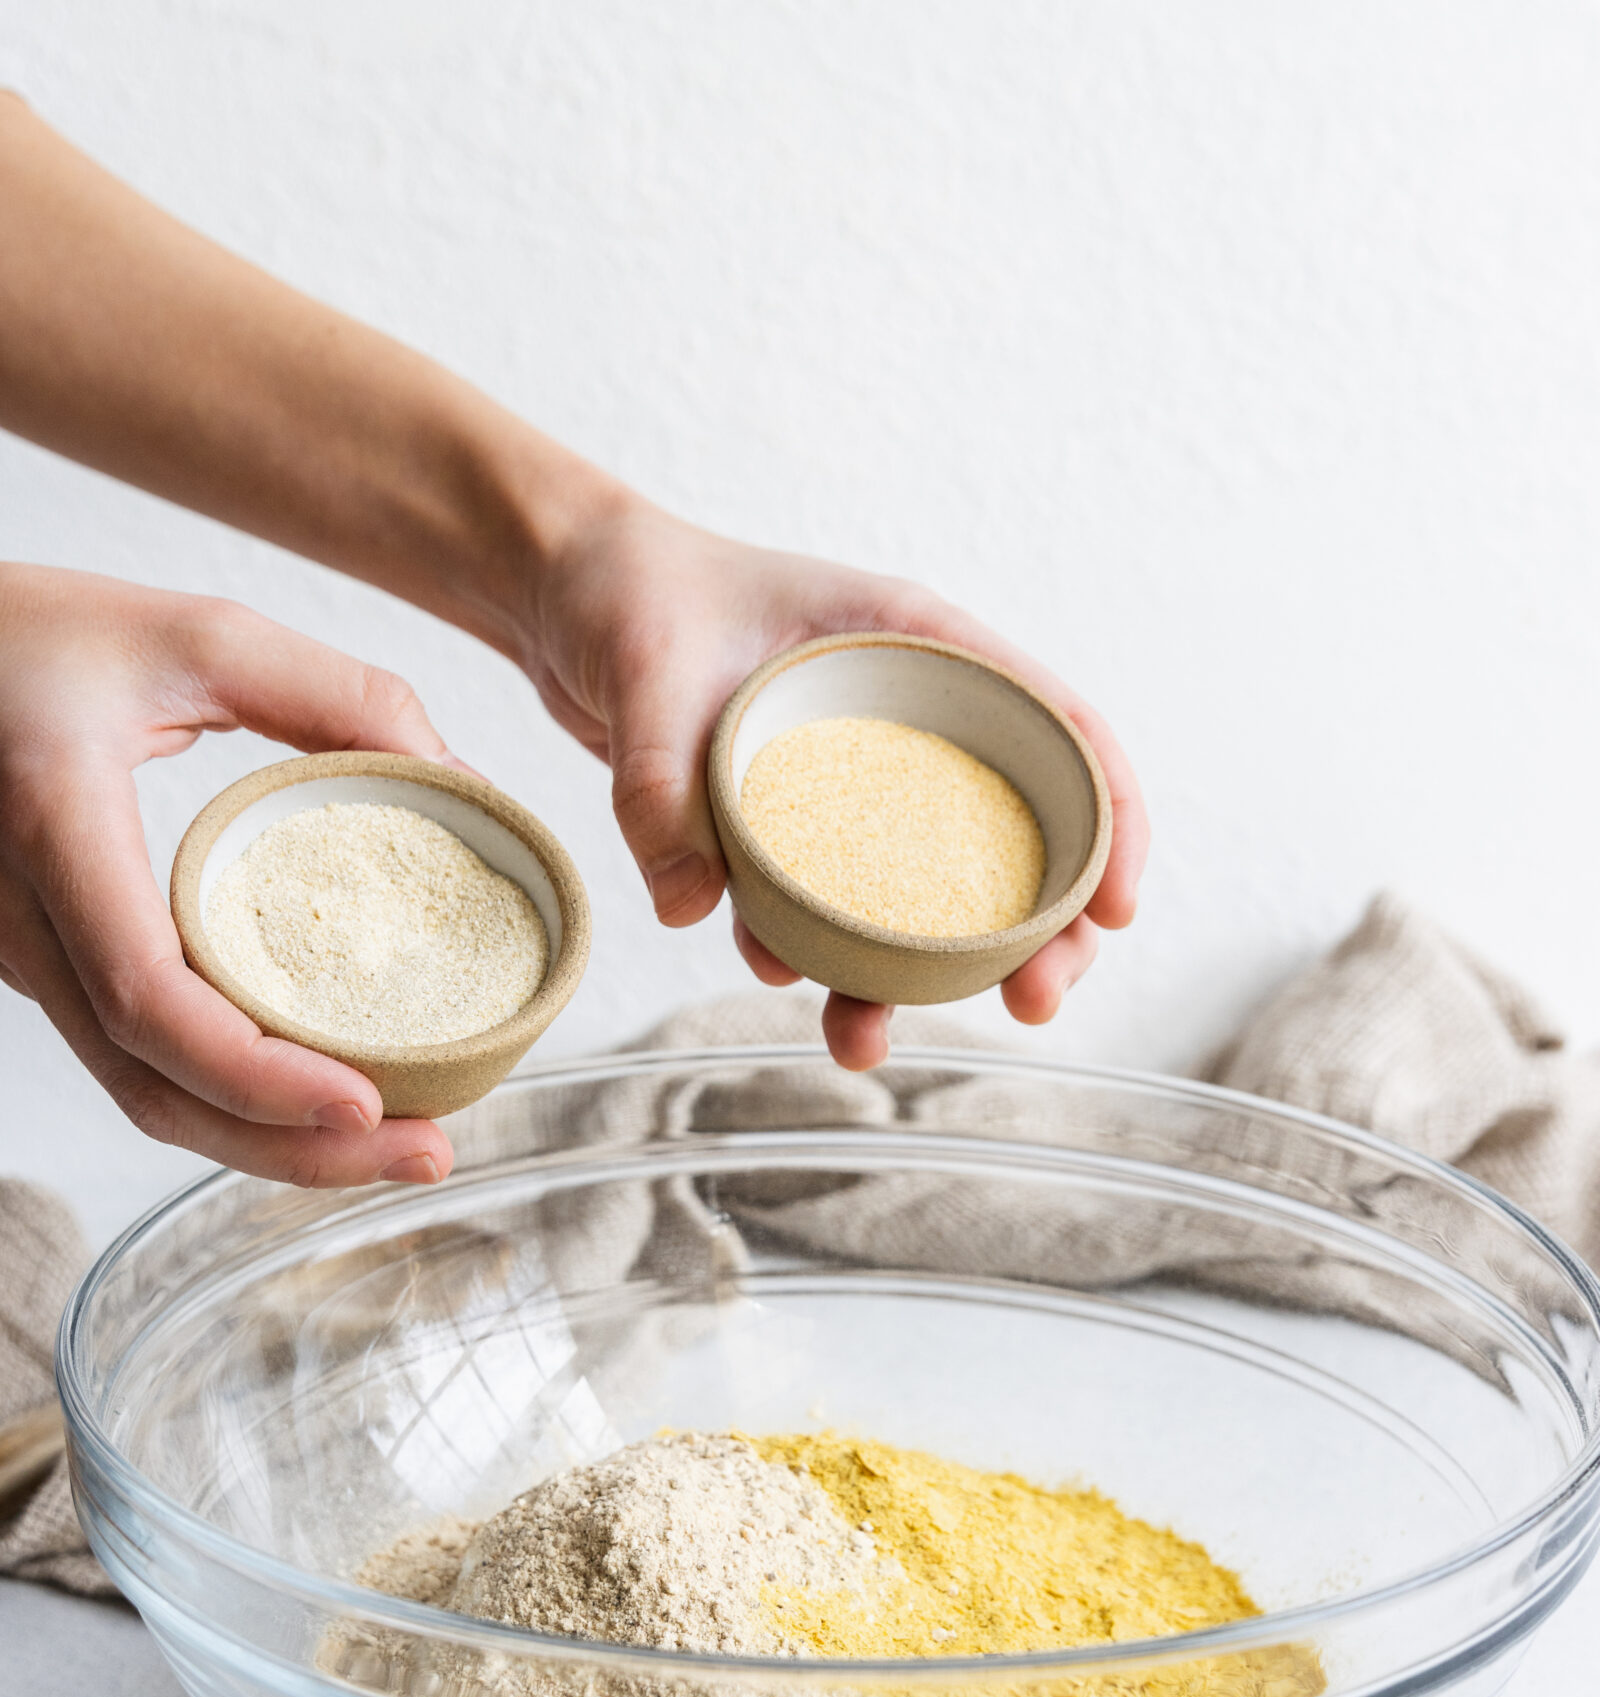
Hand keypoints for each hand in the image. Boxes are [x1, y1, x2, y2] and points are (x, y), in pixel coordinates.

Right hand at [0, 564, 456, 1184]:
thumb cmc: (33, 634)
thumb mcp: (191, 634)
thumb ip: (333, 694)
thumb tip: (460, 775)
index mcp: (56, 827)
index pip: (150, 998)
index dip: (257, 1073)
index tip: (366, 1100)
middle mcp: (23, 919)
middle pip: (154, 1087)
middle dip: (294, 1148)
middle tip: (429, 1153)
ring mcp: (24, 959)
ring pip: (142, 1094)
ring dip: (269, 1144)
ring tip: (399, 1146)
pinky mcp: (46, 970)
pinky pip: (136, 1064)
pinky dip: (230, 1103)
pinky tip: (321, 1103)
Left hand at [526, 495, 1148, 1069]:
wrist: (560, 594)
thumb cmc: (627, 591)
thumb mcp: (646, 669)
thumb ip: (661, 782)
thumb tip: (693, 907)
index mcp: (916, 646)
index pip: (1057, 727)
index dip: (1112, 819)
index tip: (1117, 910)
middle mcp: (901, 716)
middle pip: (1015, 831)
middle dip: (1038, 932)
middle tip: (1037, 1006)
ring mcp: (848, 777)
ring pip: (920, 891)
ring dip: (914, 977)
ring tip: (870, 1039)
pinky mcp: (788, 824)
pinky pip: (824, 907)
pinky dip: (814, 957)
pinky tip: (785, 984)